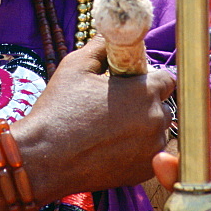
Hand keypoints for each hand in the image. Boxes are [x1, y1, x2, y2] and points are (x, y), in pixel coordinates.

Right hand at [21, 35, 175, 197]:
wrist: (44, 158)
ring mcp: (152, 149)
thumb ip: (101, 46)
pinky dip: (137, 149)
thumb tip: (110, 37)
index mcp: (144, 92)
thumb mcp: (76, 65)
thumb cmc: (59, 108)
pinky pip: (149, 153)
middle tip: (116, 105)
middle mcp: (156, 120)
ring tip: (111, 127)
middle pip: (163, 104)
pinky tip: (111, 146)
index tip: (130, 82)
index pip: (167, 78)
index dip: (149, 77)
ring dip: (143, 126)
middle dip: (146, 101)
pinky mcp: (144, 172)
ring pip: (158, 130)